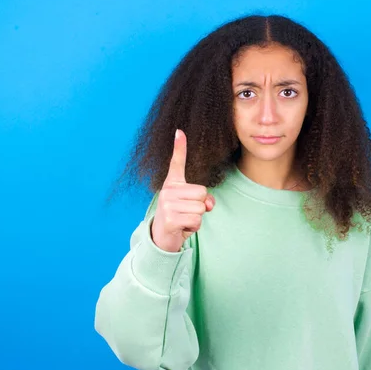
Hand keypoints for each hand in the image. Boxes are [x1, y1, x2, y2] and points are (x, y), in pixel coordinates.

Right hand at [150, 129, 214, 251]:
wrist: (162, 238)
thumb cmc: (179, 218)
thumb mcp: (192, 206)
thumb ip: (204, 201)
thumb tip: (209, 204)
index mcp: (172, 184)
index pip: (176, 163)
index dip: (179, 147)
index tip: (180, 131)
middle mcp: (167, 191)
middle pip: (202, 192)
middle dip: (200, 206)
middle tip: (186, 213)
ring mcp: (167, 204)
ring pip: (201, 208)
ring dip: (197, 218)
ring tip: (184, 221)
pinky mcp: (170, 219)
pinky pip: (197, 220)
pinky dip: (194, 227)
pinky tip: (182, 228)